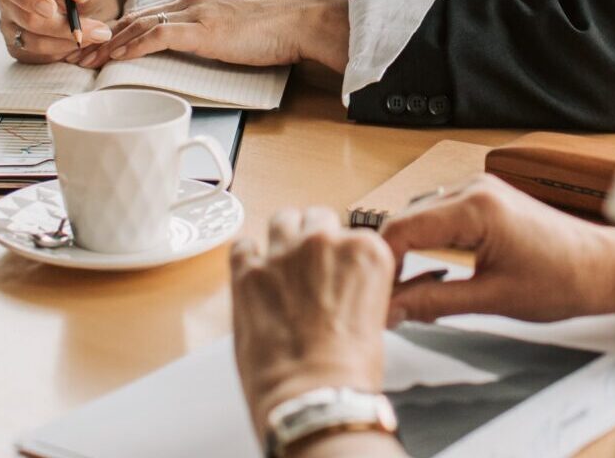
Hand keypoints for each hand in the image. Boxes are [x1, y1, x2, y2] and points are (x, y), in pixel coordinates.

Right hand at [0, 0, 123, 63]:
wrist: (80, 0)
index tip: (52, 9)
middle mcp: (8, 3)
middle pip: (28, 20)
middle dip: (64, 28)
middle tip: (99, 30)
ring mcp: (10, 28)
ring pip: (35, 44)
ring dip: (68, 42)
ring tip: (96, 34)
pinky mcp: (19, 49)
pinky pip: (39, 58)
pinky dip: (63, 53)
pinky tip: (79, 41)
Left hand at [85, 0, 348, 72]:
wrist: (296, 24)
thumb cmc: (268, 34)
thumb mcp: (226, 35)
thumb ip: (201, 40)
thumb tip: (182, 59)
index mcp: (191, 4)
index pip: (141, 16)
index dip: (111, 32)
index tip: (89, 49)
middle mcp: (187, 3)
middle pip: (131, 18)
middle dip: (98, 38)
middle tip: (72, 57)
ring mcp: (194, 13)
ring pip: (138, 25)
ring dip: (107, 45)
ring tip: (84, 62)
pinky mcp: (203, 29)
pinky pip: (159, 36)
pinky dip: (133, 46)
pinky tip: (116, 57)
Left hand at [231, 207, 392, 436]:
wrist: (314, 397)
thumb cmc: (347, 371)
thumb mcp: (372, 315)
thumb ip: (354, 284)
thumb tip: (338, 284)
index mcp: (365, 252)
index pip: (352, 232)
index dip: (340, 252)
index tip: (335, 268)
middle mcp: (326, 242)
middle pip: (317, 217)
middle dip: (313, 239)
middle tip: (309, 268)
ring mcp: (284, 253)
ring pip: (282, 219)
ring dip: (282, 238)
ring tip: (281, 266)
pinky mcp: (248, 272)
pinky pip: (242, 245)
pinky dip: (247, 257)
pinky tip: (252, 276)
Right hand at [380, 177, 614, 323]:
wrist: (605, 268)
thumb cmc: (564, 279)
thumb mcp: (492, 298)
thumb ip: (434, 302)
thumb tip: (392, 309)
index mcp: (475, 207)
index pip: (402, 229)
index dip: (380, 265)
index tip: (371, 295)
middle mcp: (475, 188)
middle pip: (406, 219)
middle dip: (390, 259)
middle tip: (381, 299)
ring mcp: (482, 190)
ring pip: (421, 217)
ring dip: (408, 250)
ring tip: (402, 290)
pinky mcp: (488, 200)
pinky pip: (442, 216)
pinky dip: (428, 242)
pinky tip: (428, 271)